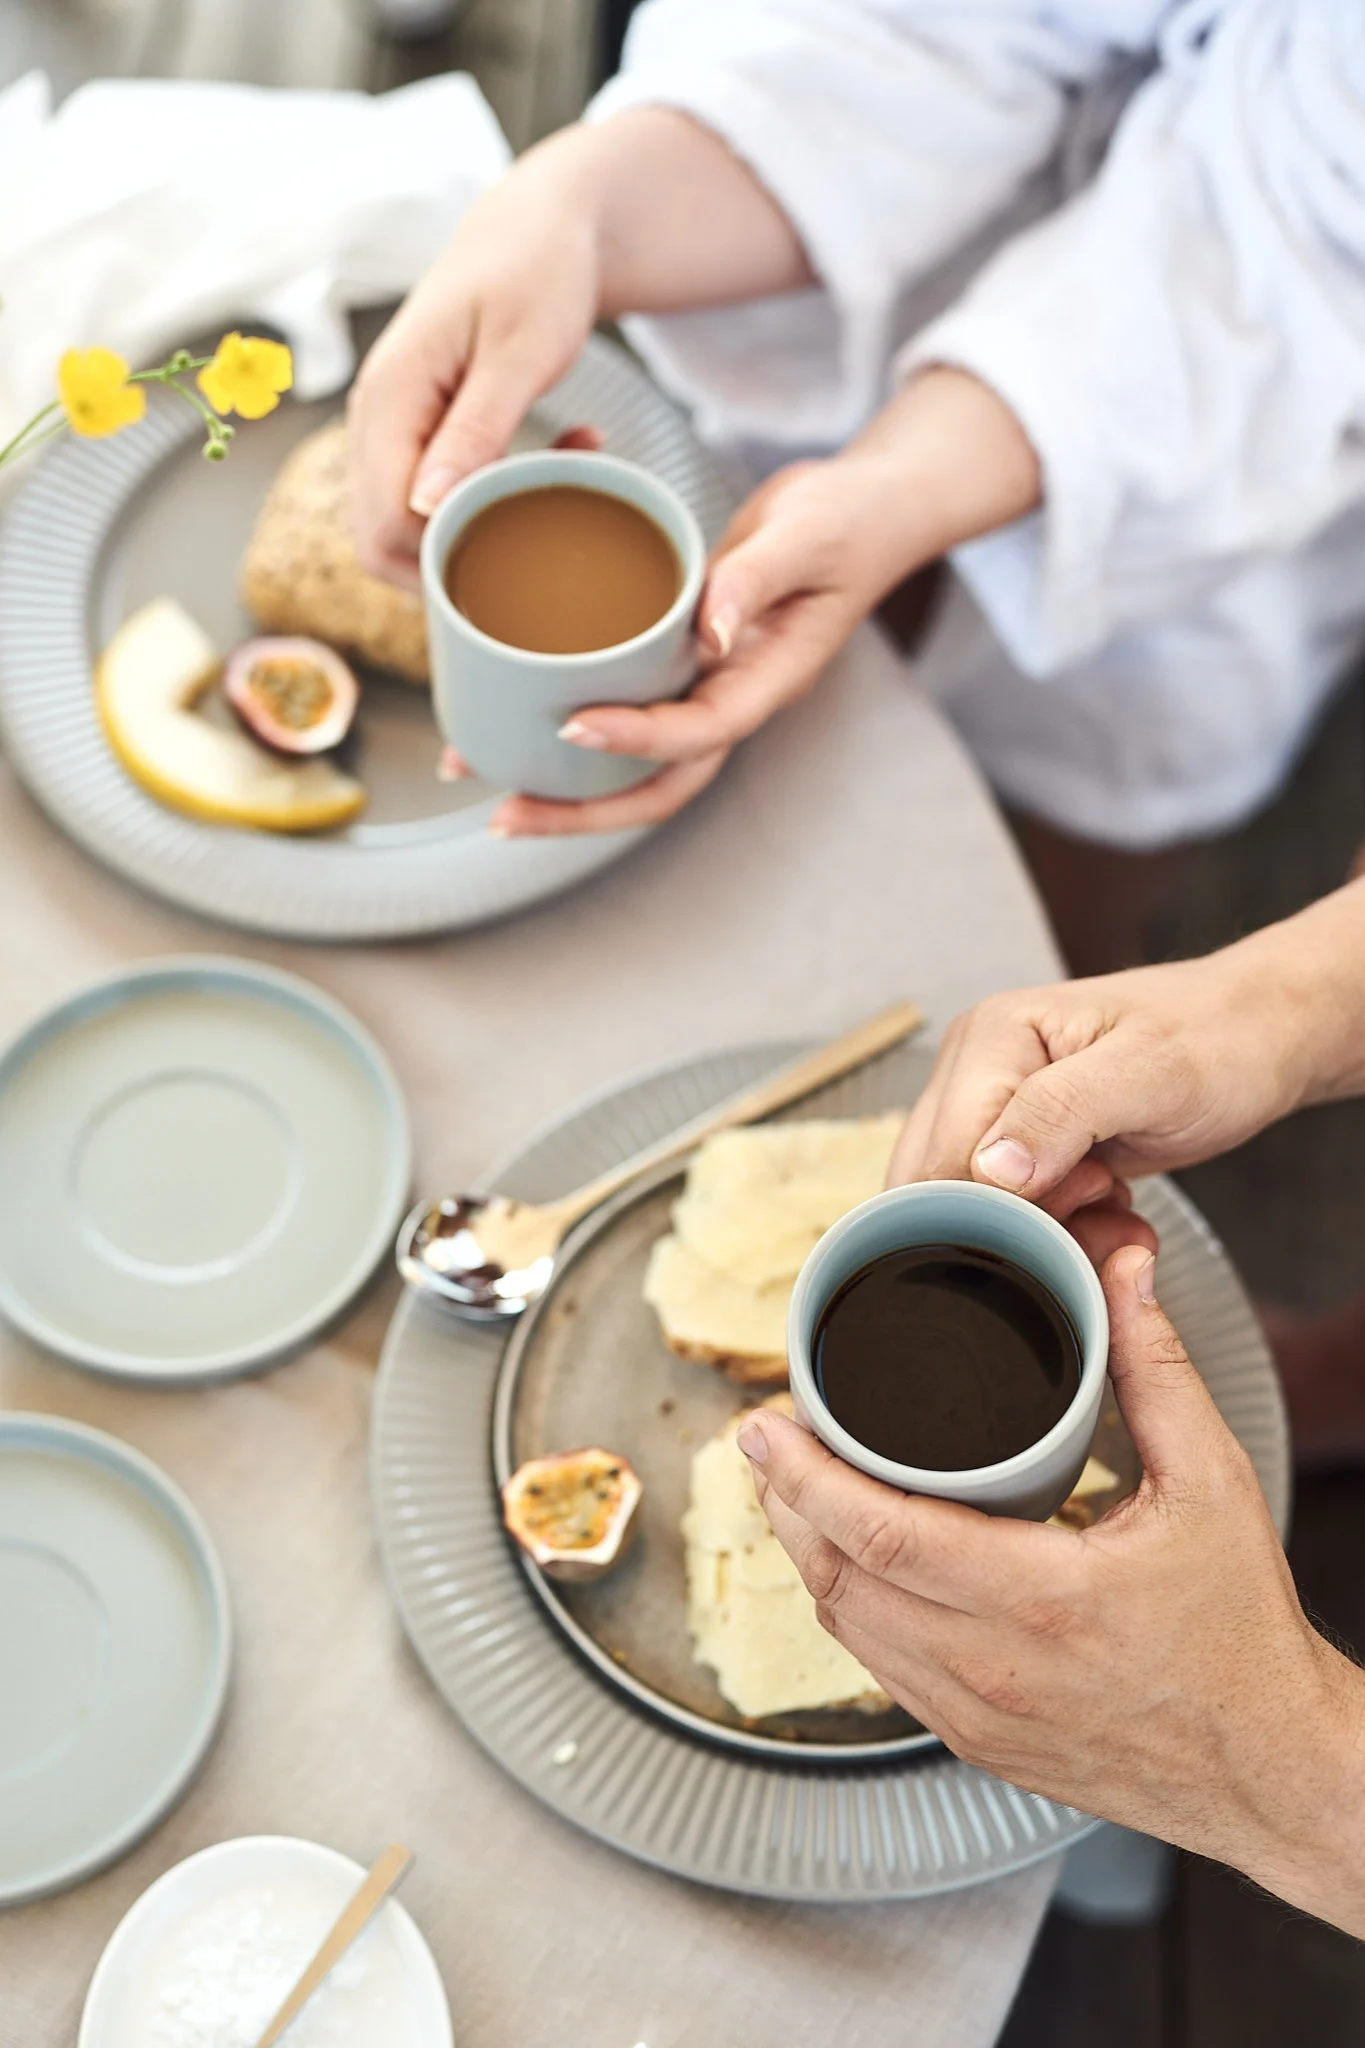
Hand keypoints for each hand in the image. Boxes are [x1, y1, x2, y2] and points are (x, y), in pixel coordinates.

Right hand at [349, 110, 814, 591]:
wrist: (540, 224)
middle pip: (384, 541)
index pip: (387, 523)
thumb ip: (475, 431)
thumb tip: (427, 509)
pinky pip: (437, 499)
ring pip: (410, 529)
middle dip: (461, 562)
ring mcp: (394, 429)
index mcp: (389, 397)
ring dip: (483, 531)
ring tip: (560, 489)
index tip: (529, 546)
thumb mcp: (519, 352)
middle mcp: (376, 419)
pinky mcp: (421, 433)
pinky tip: (559, 467)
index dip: (449, 557)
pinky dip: (491, 503)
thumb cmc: (536, 271)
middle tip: (541, 540)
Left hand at [485, 455, 897, 836]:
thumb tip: (707, 633)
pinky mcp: (682, 668)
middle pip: (656, 785)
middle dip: (580, 811)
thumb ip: (756, 578)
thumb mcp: (808, 534)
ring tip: (485, 784)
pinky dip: (569, 729)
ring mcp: (708, 691)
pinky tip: (508, 718)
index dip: (635, 739)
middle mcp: (733, 700)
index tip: (572, 726)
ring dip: (563, 787)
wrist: (866, 511)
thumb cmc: (847, 518)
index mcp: (767, 681)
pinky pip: (624, 715)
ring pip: (634, 766)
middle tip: (503, 814)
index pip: (700, 732)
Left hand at [738, 1246, 1364, 1934]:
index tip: (763, 1424)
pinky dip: (851, 1608)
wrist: (1272, 1767)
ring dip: (809, 1555)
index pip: (880, 1532)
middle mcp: (992, 1669)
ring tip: (795, 1487)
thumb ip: (1153, 1366)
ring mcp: (977, 1717)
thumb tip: (1119, 1270)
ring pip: (848, 1629)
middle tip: (766, 1439)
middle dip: (785, 1502)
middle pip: (839, 1578)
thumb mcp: (1210, 1482)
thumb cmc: (1243, 1632)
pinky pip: (881, 1670)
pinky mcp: (976, 1743)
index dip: (803, 1474)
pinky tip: (852, 1563)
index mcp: (1040, 1600)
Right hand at [890, 947, 1317, 1212]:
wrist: (1256, 1039)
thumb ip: (1062, 1113)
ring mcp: (993, 1109)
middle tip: (1104, 1197)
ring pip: (973, 1210)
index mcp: (990, 1038)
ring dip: (1045, 1229)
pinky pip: (1009, 1212)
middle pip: (945, 1188)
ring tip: (1113, 1203)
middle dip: (1021, 1222)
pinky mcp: (1019, 1143)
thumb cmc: (1217, 1039)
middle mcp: (974, 1071)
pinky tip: (1107, 1208)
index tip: (1088, 1193)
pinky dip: (1058, 1227)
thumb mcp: (1150, 1071)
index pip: (947, 1154)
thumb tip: (990, 1171)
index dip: (1003, 1204)